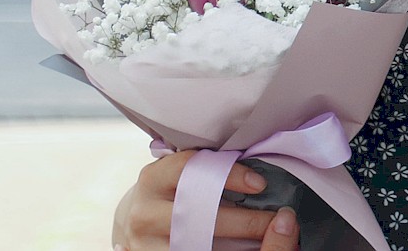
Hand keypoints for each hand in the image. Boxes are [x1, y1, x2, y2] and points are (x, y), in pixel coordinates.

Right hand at [112, 151, 299, 249]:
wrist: (133, 223)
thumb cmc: (167, 192)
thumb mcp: (175, 174)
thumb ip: (203, 168)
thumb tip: (255, 166)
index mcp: (152, 179)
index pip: (192, 169)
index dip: (229, 174)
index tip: (260, 184)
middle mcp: (145, 213)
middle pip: (202, 217)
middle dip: (245, 221)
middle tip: (274, 219)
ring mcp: (146, 245)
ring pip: (201, 247)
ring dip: (238, 246)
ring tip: (264, 239)